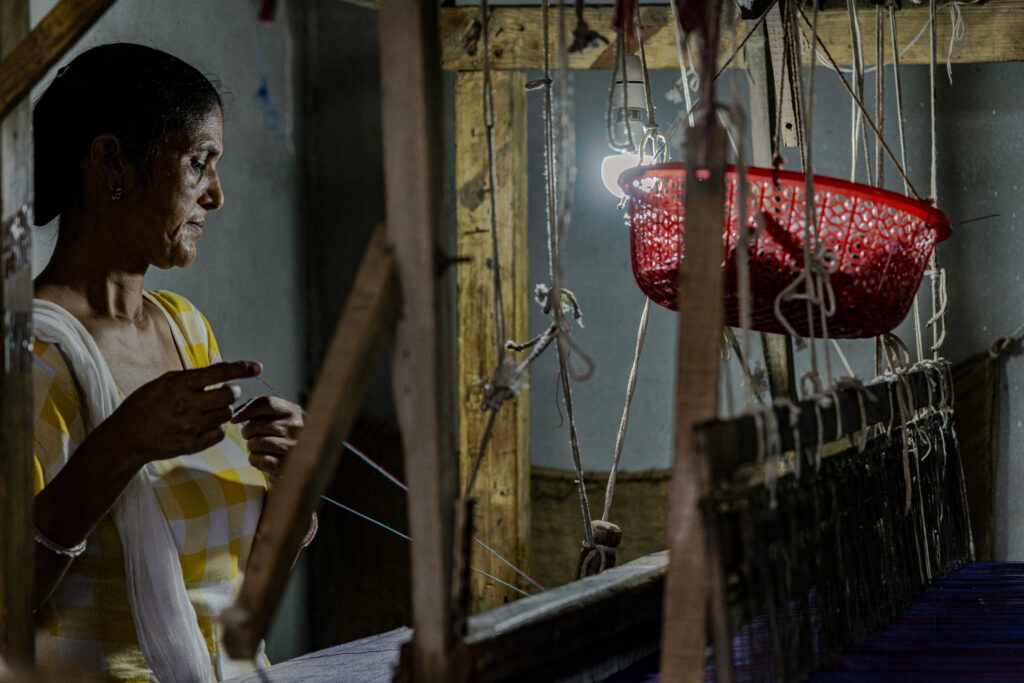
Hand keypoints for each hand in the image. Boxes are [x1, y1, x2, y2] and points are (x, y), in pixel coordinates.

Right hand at [98, 361, 261, 466]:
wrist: (127, 437)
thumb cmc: (145, 405)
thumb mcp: (164, 382)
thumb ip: (192, 377)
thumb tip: (222, 371)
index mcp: (180, 385)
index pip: (219, 373)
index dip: (241, 369)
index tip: (257, 368)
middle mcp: (187, 405)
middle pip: (230, 395)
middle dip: (231, 392)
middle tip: (224, 393)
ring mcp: (190, 426)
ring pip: (227, 414)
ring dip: (223, 410)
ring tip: (206, 410)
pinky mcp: (193, 445)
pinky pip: (220, 433)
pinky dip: (216, 428)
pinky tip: (203, 425)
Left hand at [230, 396, 303, 478]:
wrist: (299, 462)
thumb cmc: (283, 438)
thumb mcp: (279, 418)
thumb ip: (261, 409)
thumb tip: (239, 410)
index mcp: (293, 412)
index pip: (267, 403)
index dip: (247, 410)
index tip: (234, 418)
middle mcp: (295, 427)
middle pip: (259, 425)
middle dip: (248, 432)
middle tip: (250, 436)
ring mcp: (292, 446)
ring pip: (258, 443)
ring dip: (251, 447)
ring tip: (257, 448)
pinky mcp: (285, 464)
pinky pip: (260, 460)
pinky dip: (254, 460)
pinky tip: (260, 459)